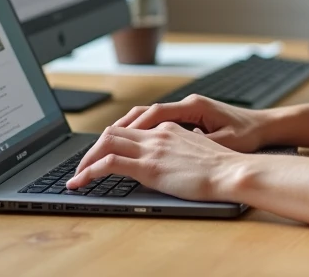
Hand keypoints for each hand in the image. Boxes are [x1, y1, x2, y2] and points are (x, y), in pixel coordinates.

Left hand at [67, 122, 245, 199]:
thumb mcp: (204, 148)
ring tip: (77, 175)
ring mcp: (151, 148)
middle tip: (83, 165)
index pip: (133, 127)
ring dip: (87, 159)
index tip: (105, 152)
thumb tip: (190, 141)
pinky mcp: (148, 166)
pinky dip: (89, 171)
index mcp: (170, 128)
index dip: (114, 138)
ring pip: (106, 143)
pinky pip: (108, 163)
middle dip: (94, 148)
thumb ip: (191, 142)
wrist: (232, 171)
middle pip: (114, 131)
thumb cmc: (225, 164)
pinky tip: (80, 182)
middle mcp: (157, 133)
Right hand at [109, 95, 273, 152]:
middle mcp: (187, 105)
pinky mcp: (189, 118)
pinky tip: (131, 145)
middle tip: (97, 147)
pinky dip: (141, 132)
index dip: (130, 128)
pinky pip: (157, 122)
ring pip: (148, 116)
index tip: (110, 141)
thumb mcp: (223, 142)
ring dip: (128, 130)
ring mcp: (187, 110)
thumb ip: (197, 144)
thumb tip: (173, 151)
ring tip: (105, 146)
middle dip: (119, 129)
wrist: (265, 126)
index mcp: (193, 107)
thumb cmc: (247, 134)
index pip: (153, 114)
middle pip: (144, 113)